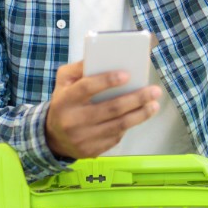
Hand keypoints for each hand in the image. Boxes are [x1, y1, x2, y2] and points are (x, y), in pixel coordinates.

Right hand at [45, 61, 161, 159]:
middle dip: (136, 99)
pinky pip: (116, 137)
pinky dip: (129, 126)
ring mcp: (83, 138)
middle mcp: (73, 120)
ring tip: (154, 105)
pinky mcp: (92, 151)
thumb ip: (79, 68)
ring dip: (141, 114)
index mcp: (65, 99)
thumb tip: (102, 56)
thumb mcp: (64, 82)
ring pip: (118, 125)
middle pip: (111, 108)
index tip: (127, 75)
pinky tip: (139, 117)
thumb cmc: (65, 102)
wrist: (53, 137)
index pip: (87, 87)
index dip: (107, 80)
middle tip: (154, 91)